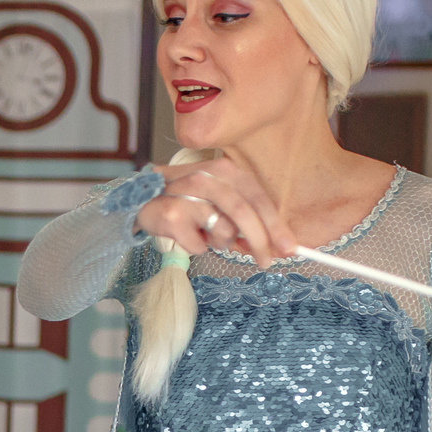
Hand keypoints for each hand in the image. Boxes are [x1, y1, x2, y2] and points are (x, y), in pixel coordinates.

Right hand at [137, 155, 294, 265]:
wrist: (141, 202)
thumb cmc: (187, 203)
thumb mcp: (220, 202)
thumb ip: (245, 219)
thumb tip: (274, 245)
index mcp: (225, 170)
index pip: (258, 199)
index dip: (275, 225)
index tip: (289, 248)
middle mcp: (206, 177)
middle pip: (243, 214)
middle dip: (259, 242)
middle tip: (267, 262)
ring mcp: (187, 196)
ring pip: (222, 231)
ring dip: (221, 242)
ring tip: (207, 234)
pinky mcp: (172, 216)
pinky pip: (199, 245)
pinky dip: (198, 247)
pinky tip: (187, 235)